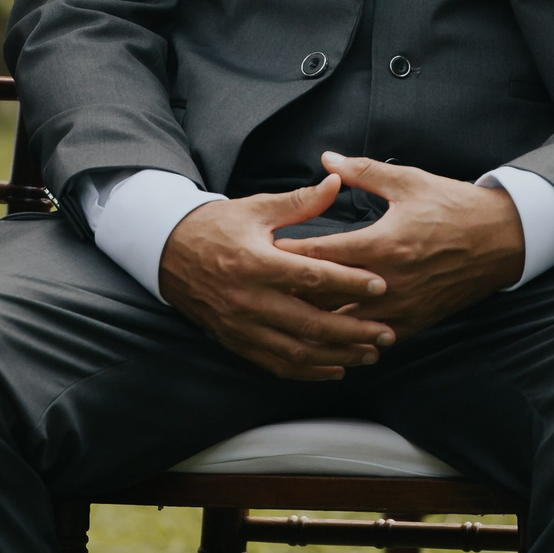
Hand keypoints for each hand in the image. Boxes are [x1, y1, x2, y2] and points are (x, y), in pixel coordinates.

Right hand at [159, 175, 396, 380]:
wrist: (166, 251)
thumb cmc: (216, 226)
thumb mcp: (255, 209)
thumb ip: (299, 202)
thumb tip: (335, 181)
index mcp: (256, 263)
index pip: (312, 277)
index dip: (349, 283)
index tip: (381, 286)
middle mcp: (248, 300)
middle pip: (310, 323)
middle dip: (353, 330)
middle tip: (387, 333)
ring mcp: (241, 325)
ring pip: (297, 350)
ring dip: (337, 355)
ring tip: (370, 354)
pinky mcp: (235, 340)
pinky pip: (276, 363)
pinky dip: (308, 370)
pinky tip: (335, 368)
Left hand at [282, 153, 525, 339]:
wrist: (501, 239)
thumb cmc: (453, 206)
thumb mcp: (407, 181)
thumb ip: (362, 172)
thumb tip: (327, 160)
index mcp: (381, 244)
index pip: (319, 256)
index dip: (285, 256)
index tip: (260, 253)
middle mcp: (388, 282)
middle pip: (325, 298)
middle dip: (293, 294)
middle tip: (263, 290)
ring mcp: (402, 307)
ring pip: (346, 326)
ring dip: (319, 322)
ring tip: (289, 317)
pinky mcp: (416, 321)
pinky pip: (374, 339)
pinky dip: (351, 338)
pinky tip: (331, 337)